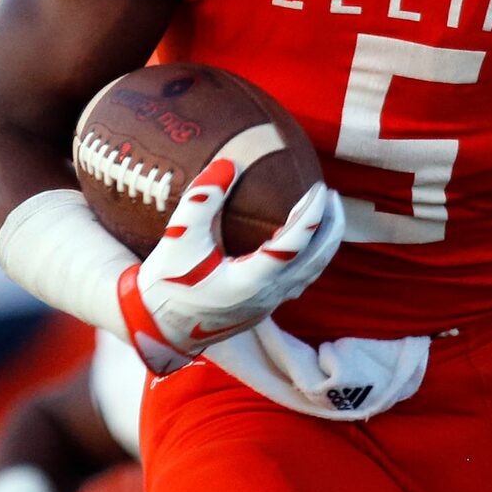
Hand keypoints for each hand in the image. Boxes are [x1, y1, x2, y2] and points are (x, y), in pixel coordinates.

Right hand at [117, 160, 343, 374]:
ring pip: (311, 274)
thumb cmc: (167, 283)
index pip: (294, 244)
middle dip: (330, 226)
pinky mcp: (263, 309)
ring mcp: (268, 305)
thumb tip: (229, 163)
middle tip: (333, 195)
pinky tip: (305, 243)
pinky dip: (311, 258)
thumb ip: (202, 199)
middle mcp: (267, 296)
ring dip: (325, 244)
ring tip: (327, 215)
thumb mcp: (178, 238)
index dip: (311, 214)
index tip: (320, 188)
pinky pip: (300, 281)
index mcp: (250, 281)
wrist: (158, 328)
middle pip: (316, 260)